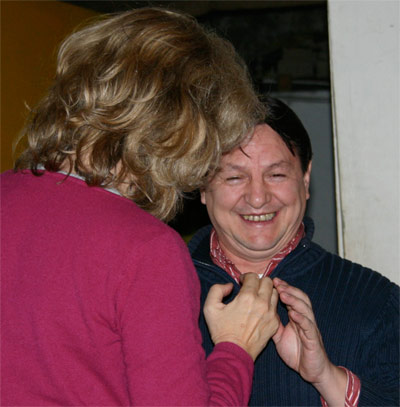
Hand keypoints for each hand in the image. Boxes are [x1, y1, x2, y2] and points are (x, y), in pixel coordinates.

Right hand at [204, 274, 278, 360]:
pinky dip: (270, 304)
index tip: (241, 282)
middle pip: (268, 281)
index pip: (253, 276)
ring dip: (266, 292)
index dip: (246, 277)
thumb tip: (230, 286)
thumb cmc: (221, 330)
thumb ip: (217, 289)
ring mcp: (270, 314)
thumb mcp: (210, 307)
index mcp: (247, 297)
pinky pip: (276, 307)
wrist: (234, 352)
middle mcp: (262, 303)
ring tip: (257, 297)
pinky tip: (261, 310)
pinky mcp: (274, 323)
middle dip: (258, 282)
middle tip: (250, 288)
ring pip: (275, 293)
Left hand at [272, 278, 346, 405]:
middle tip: (277, 282)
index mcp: (297, 317)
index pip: (292, 297)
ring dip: (294, 300)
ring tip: (283, 293)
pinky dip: (301, 319)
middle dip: (289, 289)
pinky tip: (293, 314)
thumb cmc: (296, 352)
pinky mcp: (313, 340)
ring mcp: (310, 329)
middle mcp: (305, 319)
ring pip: (305, 309)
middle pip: (300, 298)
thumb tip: (261, 311)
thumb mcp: (279, 336)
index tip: (273, 280)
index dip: (284, 288)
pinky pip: (308, 327)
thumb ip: (273, 323)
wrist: (312, 371)